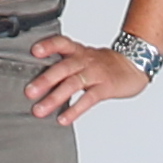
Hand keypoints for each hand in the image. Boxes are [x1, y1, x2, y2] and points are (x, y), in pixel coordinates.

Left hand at [27, 34, 152, 122]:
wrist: (134, 65)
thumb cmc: (104, 64)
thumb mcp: (84, 58)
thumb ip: (63, 66)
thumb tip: (37, 81)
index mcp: (78, 51)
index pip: (62, 43)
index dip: (48, 45)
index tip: (34, 51)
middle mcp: (85, 60)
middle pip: (63, 67)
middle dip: (45, 80)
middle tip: (29, 92)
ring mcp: (96, 74)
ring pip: (73, 84)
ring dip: (54, 98)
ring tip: (40, 110)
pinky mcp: (105, 87)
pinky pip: (88, 99)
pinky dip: (75, 109)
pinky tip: (64, 119)